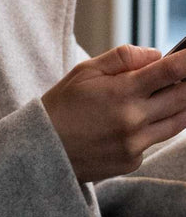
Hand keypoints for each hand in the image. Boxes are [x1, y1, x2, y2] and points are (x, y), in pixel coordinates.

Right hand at [41, 44, 185, 182]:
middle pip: (183, 98)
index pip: (170, 72)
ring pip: (178, 122)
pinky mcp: (133, 161)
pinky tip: (136, 120)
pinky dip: (154, 127)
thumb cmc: (62, 104)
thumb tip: (157, 55)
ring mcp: (136, 144)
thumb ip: (123, 58)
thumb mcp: (86, 70)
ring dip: (181, 105)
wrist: (43, 149)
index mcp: (122, 92)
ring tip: (173, 93)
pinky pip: (155, 140)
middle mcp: (134, 120)